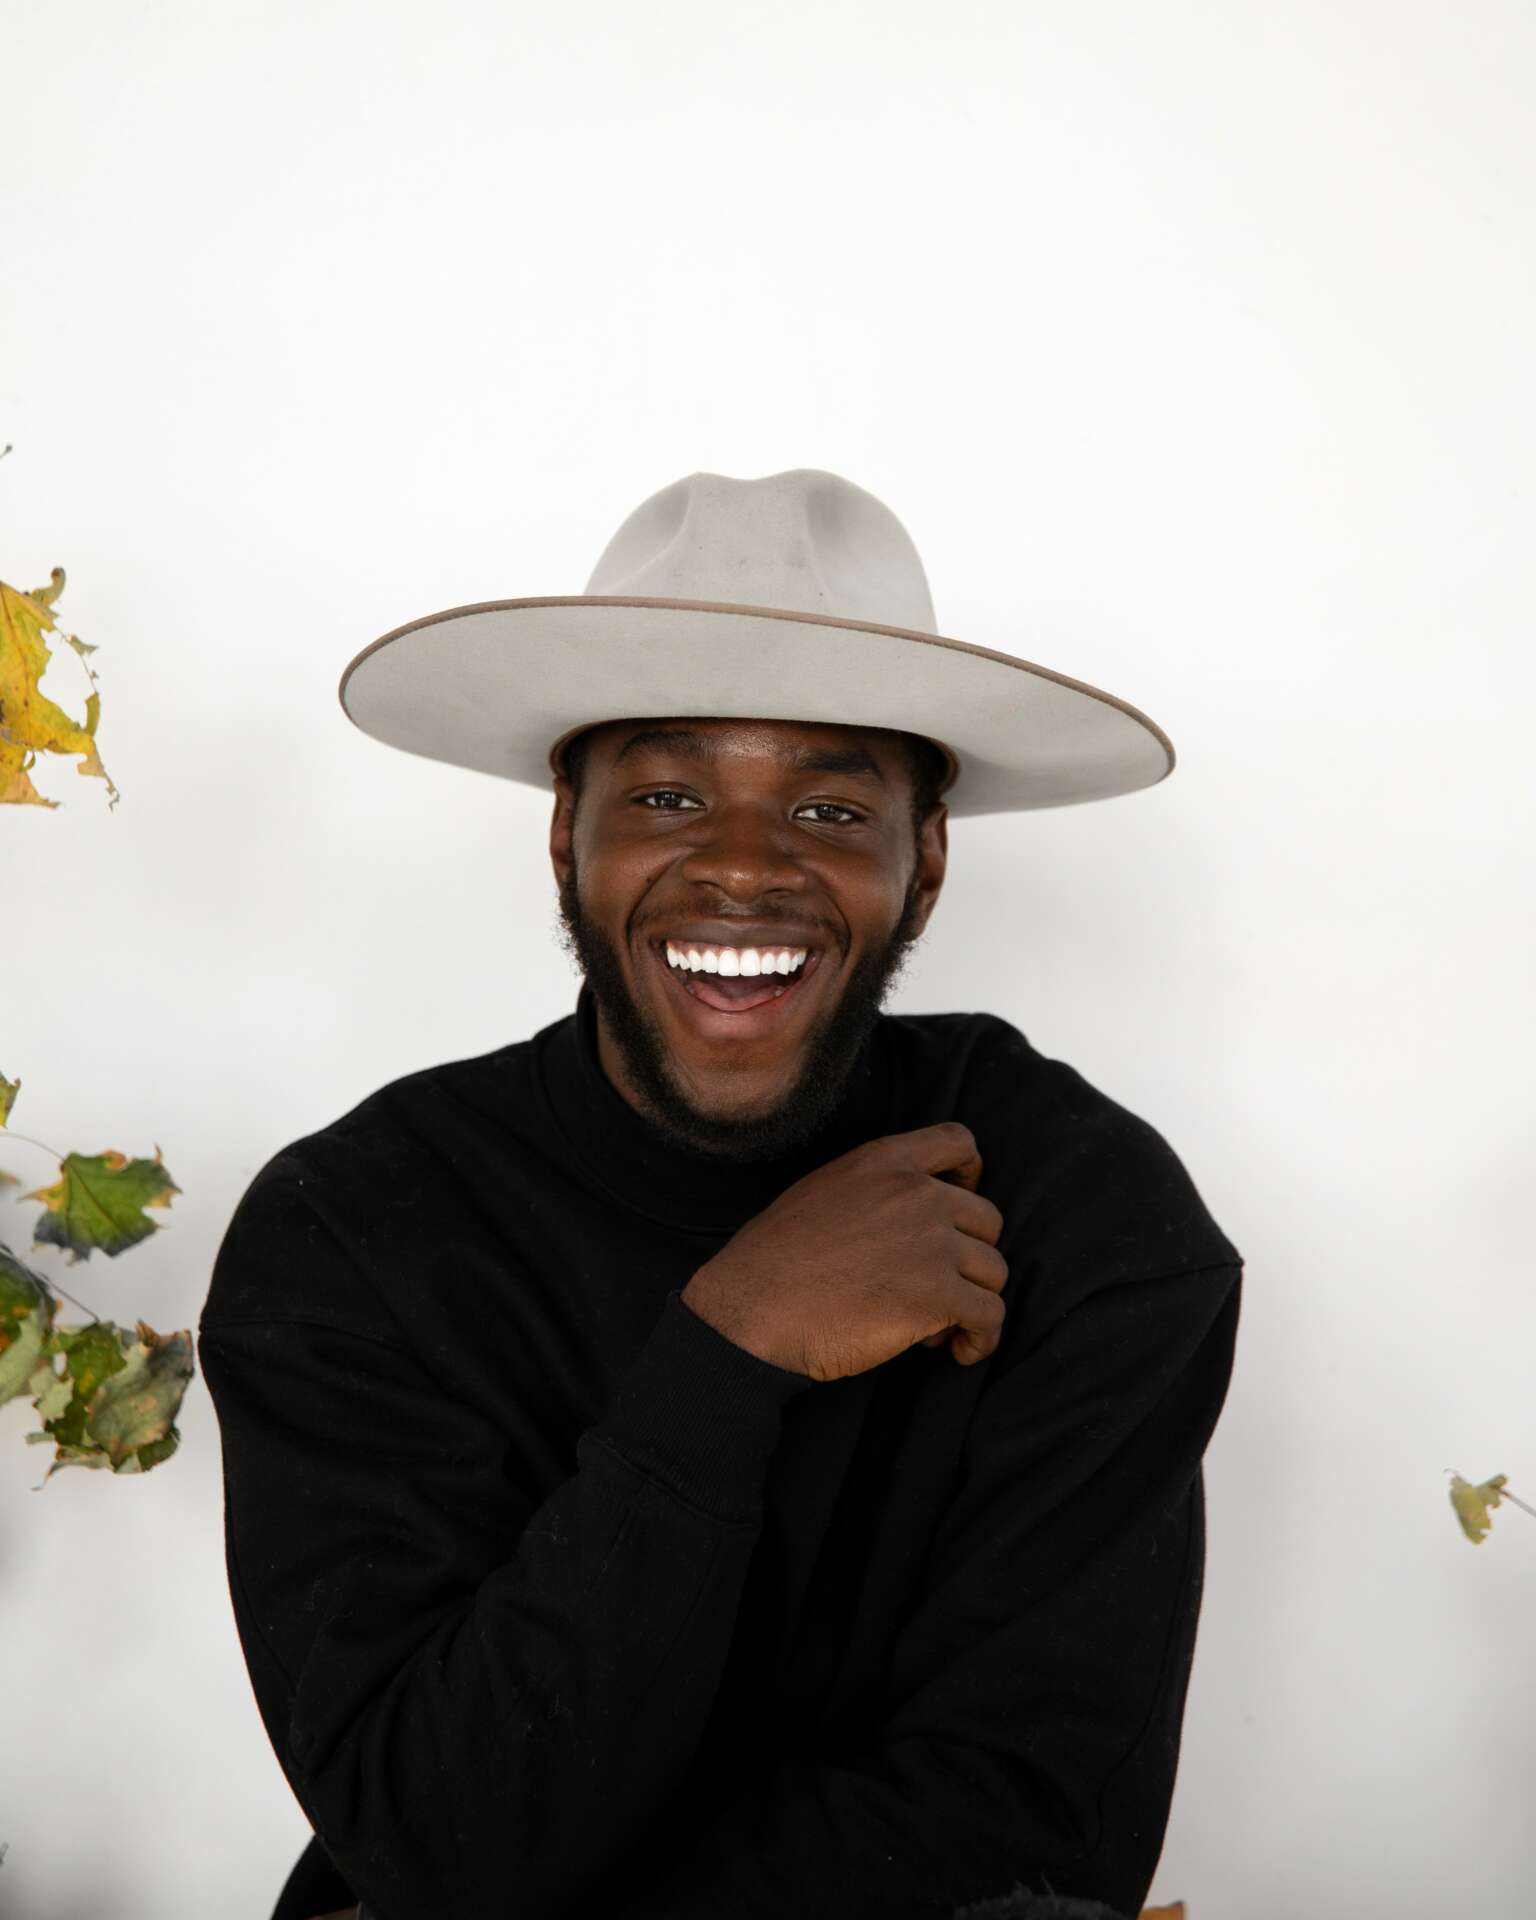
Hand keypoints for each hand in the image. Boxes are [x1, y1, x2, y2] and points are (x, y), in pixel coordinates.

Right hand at [681, 1122, 1007, 1381]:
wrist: (752, 1309)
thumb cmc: (774, 1261)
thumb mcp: (821, 1190)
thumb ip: (874, 1188)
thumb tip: (911, 1214)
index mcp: (884, 1161)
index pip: (959, 1141)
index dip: (970, 1176)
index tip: (956, 1211)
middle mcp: (916, 1194)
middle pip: (987, 1219)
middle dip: (969, 1256)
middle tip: (934, 1288)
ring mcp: (931, 1244)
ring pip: (993, 1271)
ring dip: (972, 1300)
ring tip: (935, 1326)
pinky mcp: (937, 1297)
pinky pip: (991, 1315)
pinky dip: (982, 1337)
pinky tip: (960, 1350)